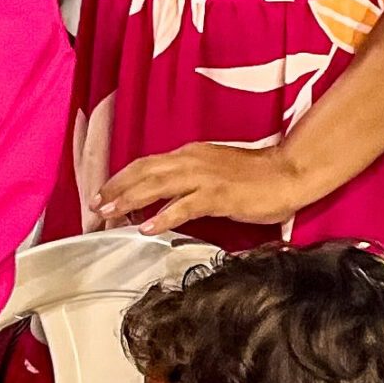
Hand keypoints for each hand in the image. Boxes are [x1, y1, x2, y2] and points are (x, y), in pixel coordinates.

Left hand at [95, 141, 315, 233]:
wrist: (288, 173)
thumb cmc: (255, 176)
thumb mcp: (213, 172)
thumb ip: (189, 181)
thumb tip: (164, 196)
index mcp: (189, 154)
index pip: (146, 164)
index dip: (122, 178)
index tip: (103, 193)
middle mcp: (191, 160)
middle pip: (144, 171)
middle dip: (116, 188)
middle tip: (95, 205)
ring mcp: (204, 176)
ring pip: (157, 185)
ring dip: (130, 200)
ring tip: (110, 214)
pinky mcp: (218, 195)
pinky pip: (184, 206)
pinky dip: (162, 216)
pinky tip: (147, 228)